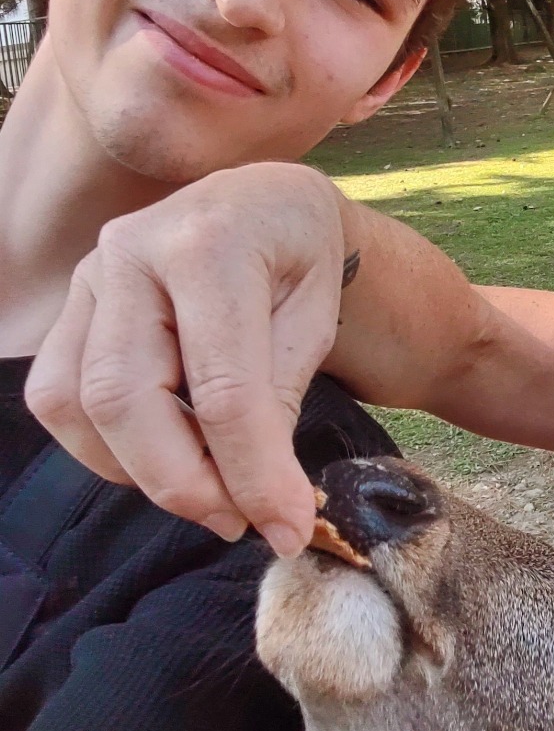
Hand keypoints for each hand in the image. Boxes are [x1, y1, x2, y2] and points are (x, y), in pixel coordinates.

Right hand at [25, 163, 347, 555]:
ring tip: (210, 490)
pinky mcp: (71, 303)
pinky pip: (59, 395)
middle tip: (240, 520)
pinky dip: (108, 445)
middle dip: (183, 482)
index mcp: (211, 244)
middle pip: (125, 398)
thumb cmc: (299, 258)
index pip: (222, 386)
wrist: (266, 202)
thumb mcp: (316, 318)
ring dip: (137, 471)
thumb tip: (265, 502)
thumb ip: (279, 400)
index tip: (288, 528)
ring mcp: (90, 274)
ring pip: (75, 404)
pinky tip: (168, 453)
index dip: (252, 471)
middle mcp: (132, 251)